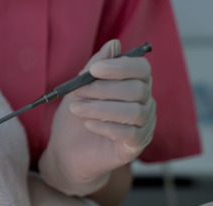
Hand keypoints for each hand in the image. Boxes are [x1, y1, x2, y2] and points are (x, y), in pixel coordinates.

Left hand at [39, 39, 155, 196]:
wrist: (67, 154)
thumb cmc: (76, 118)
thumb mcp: (80, 90)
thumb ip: (94, 69)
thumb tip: (113, 44)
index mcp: (134, 86)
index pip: (141, 69)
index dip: (120, 66)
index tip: (94, 69)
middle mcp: (145, 104)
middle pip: (138, 90)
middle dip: (105, 88)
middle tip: (79, 92)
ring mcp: (143, 127)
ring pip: (135, 112)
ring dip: (101, 108)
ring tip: (76, 109)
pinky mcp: (135, 147)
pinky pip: (130, 134)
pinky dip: (108, 126)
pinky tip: (89, 124)